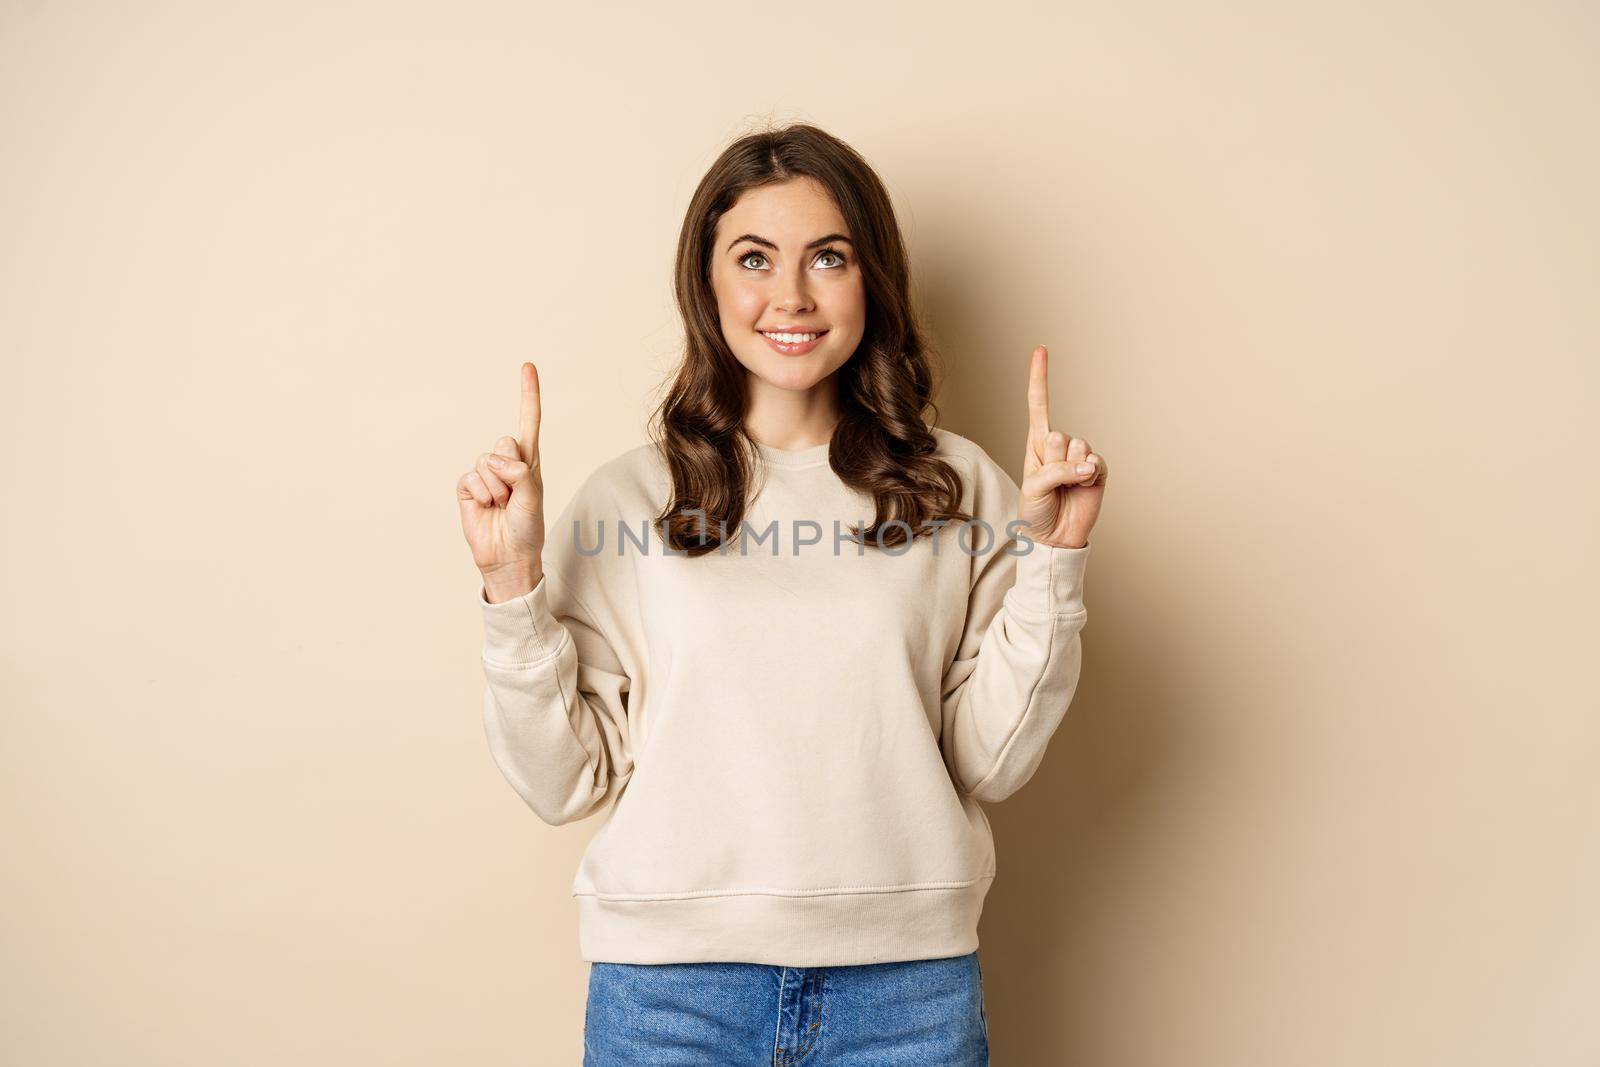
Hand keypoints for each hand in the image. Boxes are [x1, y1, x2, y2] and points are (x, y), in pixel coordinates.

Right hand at [457, 362, 546, 597]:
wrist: (508, 557)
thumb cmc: (527, 529)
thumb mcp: (533, 498)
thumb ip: (521, 473)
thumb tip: (498, 459)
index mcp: (529, 461)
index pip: (529, 421)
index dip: (528, 394)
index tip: (528, 366)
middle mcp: (507, 463)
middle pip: (504, 443)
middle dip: (511, 470)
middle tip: (514, 496)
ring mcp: (486, 474)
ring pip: (487, 462)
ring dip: (497, 488)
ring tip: (502, 505)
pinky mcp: (467, 487)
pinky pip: (471, 477)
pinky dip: (481, 494)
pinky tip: (486, 507)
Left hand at [1017, 345, 1106, 549]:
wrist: (1055, 538)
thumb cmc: (1036, 512)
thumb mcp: (1033, 489)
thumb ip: (1055, 471)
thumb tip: (1088, 464)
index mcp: (1036, 444)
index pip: (1038, 404)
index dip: (1040, 377)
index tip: (1041, 349)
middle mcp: (1058, 446)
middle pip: (1058, 435)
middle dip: (1052, 461)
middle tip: (1051, 482)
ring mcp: (1079, 457)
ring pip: (1077, 448)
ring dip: (1069, 471)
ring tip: (1065, 488)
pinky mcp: (1098, 470)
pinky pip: (1095, 462)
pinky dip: (1088, 477)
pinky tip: (1083, 488)